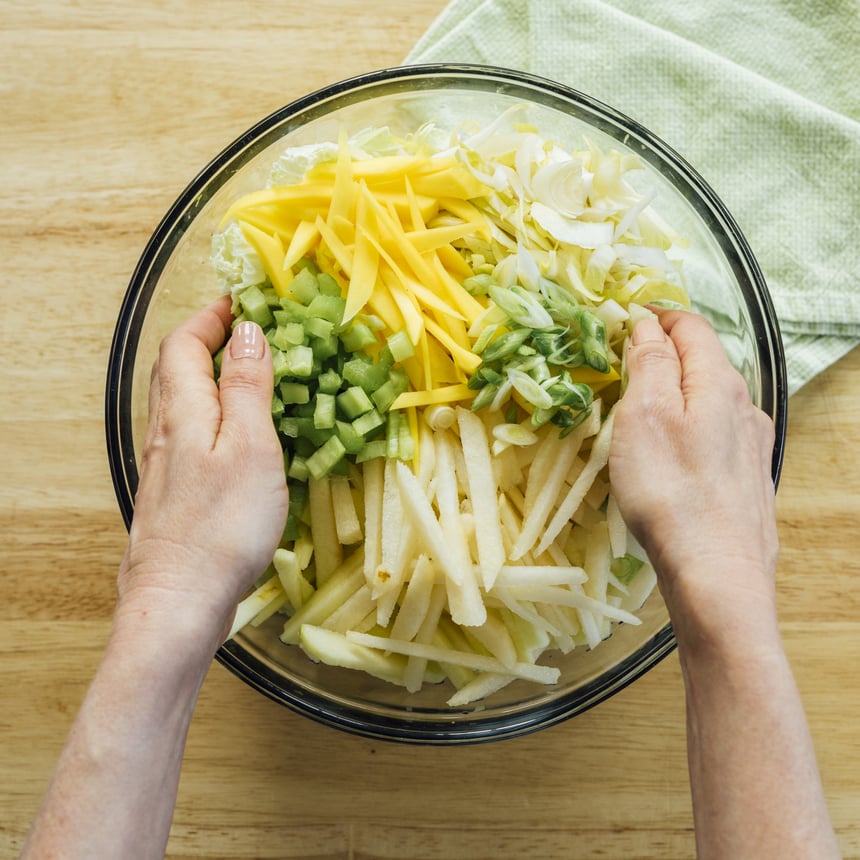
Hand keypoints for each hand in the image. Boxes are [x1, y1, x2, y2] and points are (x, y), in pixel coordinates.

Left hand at [115, 296, 288, 652]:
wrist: (180, 600)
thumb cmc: (221, 525)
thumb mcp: (250, 446)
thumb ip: (247, 387)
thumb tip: (247, 331)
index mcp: (182, 411)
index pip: (184, 343)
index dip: (210, 316)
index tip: (244, 301)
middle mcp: (164, 432)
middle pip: (176, 369)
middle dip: (208, 340)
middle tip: (249, 332)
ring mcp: (165, 464)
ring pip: (181, 403)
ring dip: (210, 377)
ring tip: (249, 375)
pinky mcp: (175, 492)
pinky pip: (189, 434)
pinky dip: (213, 414)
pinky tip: (237, 435)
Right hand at [608, 310, 778, 629]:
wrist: (716, 573)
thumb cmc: (672, 492)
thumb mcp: (646, 415)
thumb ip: (649, 363)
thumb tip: (649, 325)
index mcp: (719, 383)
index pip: (691, 327)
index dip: (658, 316)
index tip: (628, 317)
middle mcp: (745, 407)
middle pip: (705, 362)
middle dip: (667, 352)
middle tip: (626, 360)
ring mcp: (752, 445)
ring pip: (713, 400)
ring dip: (679, 391)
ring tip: (645, 405)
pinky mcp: (748, 479)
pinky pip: (718, 434)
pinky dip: (692, 425)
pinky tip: (675, 451)